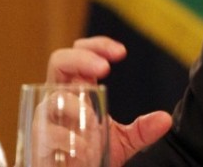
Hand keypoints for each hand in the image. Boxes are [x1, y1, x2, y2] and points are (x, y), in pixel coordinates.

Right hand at [47, 37, 172, 166]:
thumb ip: (142, 130)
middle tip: (105, 68)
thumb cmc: (91, 156)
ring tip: (93, 122)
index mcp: (78, 91)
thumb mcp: (122, 142)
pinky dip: (68, 137)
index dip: (97, 46)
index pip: (81, 54)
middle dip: (81, 58)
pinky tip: (84, 148)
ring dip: (75, 105)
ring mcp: (45, 119)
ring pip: (53, 97)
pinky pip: (47, 131)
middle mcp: (59, 99)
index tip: (120, 53)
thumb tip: (165, 119)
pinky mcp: (38, 141)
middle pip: (59, 61)